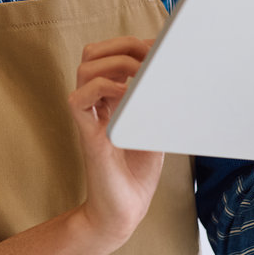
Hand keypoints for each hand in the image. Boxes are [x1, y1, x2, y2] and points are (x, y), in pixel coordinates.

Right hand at [68, 36, 164, 253]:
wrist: (125, 211)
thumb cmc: (138, 172)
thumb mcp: (154, 127)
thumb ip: (156, 101)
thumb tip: (174, 74)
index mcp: (110, 97)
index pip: (109, 54)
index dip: (133, 44)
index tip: (160, 46)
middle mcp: (96, 103)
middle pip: (92, 53)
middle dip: (121, 46)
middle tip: (147, 57)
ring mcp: (89, 117)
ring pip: (84, 69)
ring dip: (114, 63)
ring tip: (138, 74)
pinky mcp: (86, 135)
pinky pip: (79, 99)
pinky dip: (104, 88)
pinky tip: (127, 95)